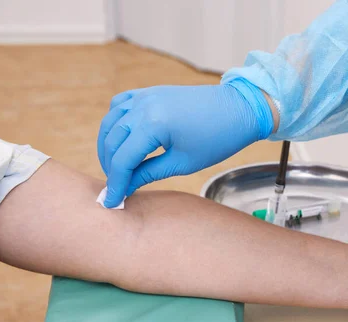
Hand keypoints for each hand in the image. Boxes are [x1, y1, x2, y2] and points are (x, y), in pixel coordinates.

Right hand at [97, 79, 273, 207]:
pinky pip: (120, 105)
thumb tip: (125, 188)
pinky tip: (120, 138)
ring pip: (111, 122)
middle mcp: (143, 106)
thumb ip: (149, 174)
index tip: (111, 202)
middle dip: (110, 167)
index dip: (115, 183)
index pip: (122, 159)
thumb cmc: (218, 138)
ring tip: (116, 168)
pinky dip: (115, 122)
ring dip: (108, 146)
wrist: (239, 109)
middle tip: (116, 188)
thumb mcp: (183, 163)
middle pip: (112, 141)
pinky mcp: (150, 92)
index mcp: (153, 124)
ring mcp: (145, 96)